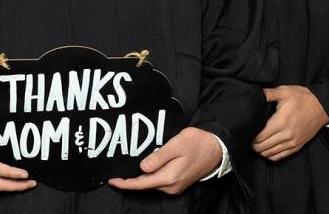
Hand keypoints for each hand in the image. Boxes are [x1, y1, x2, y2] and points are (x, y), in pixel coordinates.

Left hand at [108, 127, 222, 194]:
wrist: (216, 148)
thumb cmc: (196, 143)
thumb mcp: (176, 145)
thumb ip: (158, 157)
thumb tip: (142, 168)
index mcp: (169, 178)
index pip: (142, 184)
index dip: (126, 184)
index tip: (112, 181)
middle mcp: (171, 185)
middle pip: (145, 185)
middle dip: (130, 181)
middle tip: (115, 174)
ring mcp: (175, 185)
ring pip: (152, 183)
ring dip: (139, 179)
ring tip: (126, 171)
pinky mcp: (178, 181)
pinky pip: (159, 180)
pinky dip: (148, 177)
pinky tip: (143, 169)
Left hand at [252, 85, 328, 160]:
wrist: (321, 107)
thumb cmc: (301, 98)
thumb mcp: (284, 91)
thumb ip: (268, 93)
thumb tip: (255, 92)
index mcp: (280, 122)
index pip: (260, 137)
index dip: (250, 136)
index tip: (246, 131)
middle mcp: (286, 135)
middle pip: (263, 147)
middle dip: (253, 144)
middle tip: (247, 137)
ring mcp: (292, 142)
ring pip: (271, 154)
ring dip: (261, 150)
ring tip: (255, 143)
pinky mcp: (297, 146)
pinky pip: (281, 156)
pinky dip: (271, 155)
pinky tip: (266, 149)